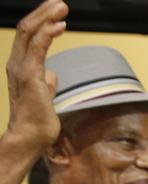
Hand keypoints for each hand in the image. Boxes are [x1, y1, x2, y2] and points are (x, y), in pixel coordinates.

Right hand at [6, 0, 66, 151]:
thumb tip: (53, 75)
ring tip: (62, 7)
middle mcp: (16, 63)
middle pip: (26, 28)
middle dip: (43, 12)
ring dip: (46, 17)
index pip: (27, 36)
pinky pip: (38, 48)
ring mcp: (22, 69)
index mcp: (20, 66)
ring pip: (30, 33)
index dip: (41, 21)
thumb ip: (46, 82)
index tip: (56, 13)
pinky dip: (48, 33)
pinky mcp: (31, 76)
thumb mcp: (44, 96)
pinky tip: (60, 25)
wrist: (31, 137)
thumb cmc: (39, 120)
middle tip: (60, 3)